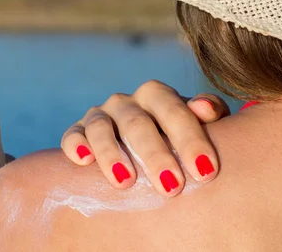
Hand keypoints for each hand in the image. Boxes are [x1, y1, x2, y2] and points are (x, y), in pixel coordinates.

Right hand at [61, 80, 228, 196]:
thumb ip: (209, 112)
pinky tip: (83, 161)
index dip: (190, 138)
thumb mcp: (198, 125)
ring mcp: (99, 116)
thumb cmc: (178, 140)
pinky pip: (72, 135)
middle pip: (138, 123)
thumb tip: (206, 109)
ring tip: (126, 182)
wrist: (143, 148)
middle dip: (155, 155)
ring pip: (102, 128)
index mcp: (156, 95)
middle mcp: (126, 102)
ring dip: (113, 154)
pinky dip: (76, 145)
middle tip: (172, 187)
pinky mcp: (78, 132)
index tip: (205, 171)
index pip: (173, 110)